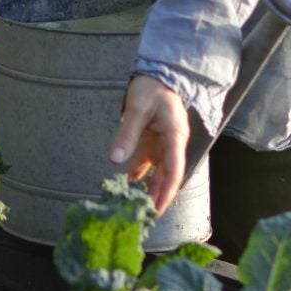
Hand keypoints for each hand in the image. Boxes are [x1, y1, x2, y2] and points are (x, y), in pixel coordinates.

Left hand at [109, 74, 189, 216]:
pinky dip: (138, 177)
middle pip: (167, 176)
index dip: (167, 190)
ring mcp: (162, 145)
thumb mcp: (138, 108)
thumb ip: (127, 134)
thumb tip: (115, 160)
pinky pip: (146, 165)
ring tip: (136, 207)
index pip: (174, 169)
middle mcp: (172, 144)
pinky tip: (127, 187)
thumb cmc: (152, 88)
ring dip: (148, 189)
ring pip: (157, 173)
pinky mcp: (151, 143)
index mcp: (175, 136)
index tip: (157, 208)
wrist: (156, 75)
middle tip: (144, 216)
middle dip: (157, 196)